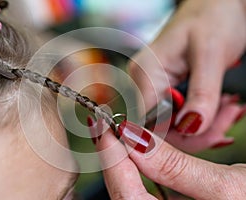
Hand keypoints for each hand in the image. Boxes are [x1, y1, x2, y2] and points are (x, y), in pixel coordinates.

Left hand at [88, 118, 245, 198]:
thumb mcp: (228, 188)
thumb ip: (177, 168)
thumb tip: (135, 139)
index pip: (127, 196)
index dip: (112, 159)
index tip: (104, 128)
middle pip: (123, 195)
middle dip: (112, 159)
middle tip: (103, 129)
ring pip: (131, 193)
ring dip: (120, 163)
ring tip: (113, 136)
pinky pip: (145, 193)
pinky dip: (137, 171)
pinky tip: (135, 154)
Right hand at [128, 0, 245, 138]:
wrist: (214, 6)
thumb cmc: (211, 17)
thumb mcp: (211, 55)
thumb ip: (201, 94)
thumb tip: (190, 129)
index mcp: (145, 73)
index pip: (146, 123)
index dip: (174, 137)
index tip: (209, 136)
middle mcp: (141, 83)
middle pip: (159, 128)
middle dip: (194, 132)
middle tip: (226, 120)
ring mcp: (150, 87)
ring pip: (170, 125)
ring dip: (201, 125)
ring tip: (227, 111)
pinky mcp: (162, 90)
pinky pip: (176, 115)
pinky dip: (198, 117)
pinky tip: (216, 108)